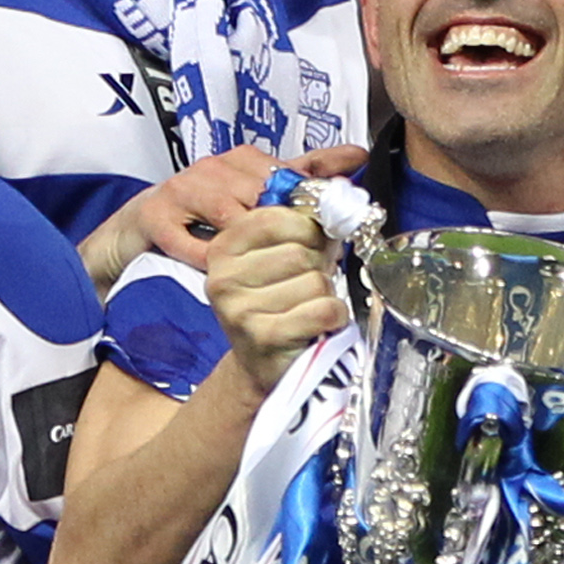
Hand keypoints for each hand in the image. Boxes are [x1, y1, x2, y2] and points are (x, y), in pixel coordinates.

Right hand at [90, 142, 366, 285]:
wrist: (147, 223)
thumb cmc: (212, 210)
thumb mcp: (262, 191)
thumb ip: (309, 173)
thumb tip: (359, 154)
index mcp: (242, 159)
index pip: (287, 177)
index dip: (308, 210)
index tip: (326, 235)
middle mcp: (213, 168)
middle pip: (263, 200)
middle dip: (287, 235)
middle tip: (306, 263)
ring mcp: (182, 191)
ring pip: (232, 221)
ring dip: (253, 254)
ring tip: (272, 277)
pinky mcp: (157, 218)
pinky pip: (194, 245)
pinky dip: (212, 261)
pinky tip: (226, 278)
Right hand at [201, 199, 350, 390]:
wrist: (263, 364)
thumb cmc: (276, 305)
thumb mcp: (277, 259)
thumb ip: (303, 226)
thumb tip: (341, 198)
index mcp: (223, 249)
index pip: (277, 217)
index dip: (306, 231)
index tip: (307, 247)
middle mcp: (223, 279)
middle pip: (300, 251)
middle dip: (316, 269)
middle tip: (305, 288)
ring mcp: (240, 310)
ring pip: (316, 281)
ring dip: (325, 296)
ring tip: (306, 309)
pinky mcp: (265, 338)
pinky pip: (324, 309)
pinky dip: (334, 318)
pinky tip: (318, 326)